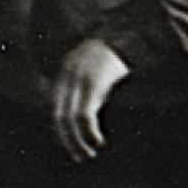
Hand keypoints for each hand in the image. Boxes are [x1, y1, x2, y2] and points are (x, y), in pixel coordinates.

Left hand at [50, 35, 129, 160]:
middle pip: (57, 115)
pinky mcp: (94, 82)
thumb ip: (88, 87)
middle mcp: (67, 73)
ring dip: (77, 141)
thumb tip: (86, 115)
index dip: (60, 129)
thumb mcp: (96, 69)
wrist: (134, 31)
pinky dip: (89, 132)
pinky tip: (98, 140)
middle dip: (66, 139)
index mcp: (65, 70)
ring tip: (89, 153)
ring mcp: (79, 77)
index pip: (53, 106)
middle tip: (79, 156)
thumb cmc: (119, 53)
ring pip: (69, 119)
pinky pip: (84, 114)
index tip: (70, 146)